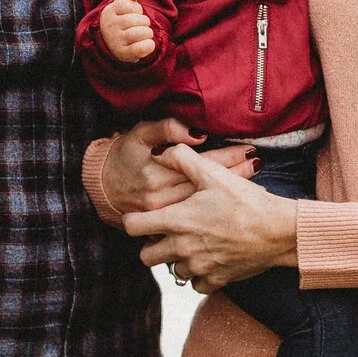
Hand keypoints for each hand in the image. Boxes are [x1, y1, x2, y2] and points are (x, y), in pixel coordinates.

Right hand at [99, 0, 156, 63]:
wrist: (109, 42)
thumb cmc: (120, 19)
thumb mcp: (120, 3)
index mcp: (109, 12)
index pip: (128, 4)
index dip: (136, 8)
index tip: (134, 13)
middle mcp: (110, 27)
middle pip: (136, 20)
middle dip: (144, 21)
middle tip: (141, 25)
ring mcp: (116, 41)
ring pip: (139, 33)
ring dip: (147, 33)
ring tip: (144, 34)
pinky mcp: (123, 54)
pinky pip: (140, 48)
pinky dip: (148, 45)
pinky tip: (148, 43)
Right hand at [99, 118, 255, 218]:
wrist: (99, 187)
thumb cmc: (122, 156)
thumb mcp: (140, 134)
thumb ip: (167, 130)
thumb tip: (197, 133)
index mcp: (159, 170)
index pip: (202, 161)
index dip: (227, 155)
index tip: (249, 149)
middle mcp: (163, 195)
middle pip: (208, 184)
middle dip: (236, 174)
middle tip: (258, 165)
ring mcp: (163, 214)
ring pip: (204, 203)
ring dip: (229, 193)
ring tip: (254, 185)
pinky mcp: (162, 227)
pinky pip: (192, 220)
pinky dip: (213, 213)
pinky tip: (230, 208)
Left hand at [122, 145, 299, 292]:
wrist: (278, 230)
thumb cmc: (246, 200)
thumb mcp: (213, 174)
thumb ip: (182, 159)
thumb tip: (162, 152)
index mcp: (176, 221)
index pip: (133, 227)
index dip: (136, 221)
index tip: (148, 217)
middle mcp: (182, 248)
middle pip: (146, 257)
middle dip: (153, 246)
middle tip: (169, 234)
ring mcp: (198, 267)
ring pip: (172, 271)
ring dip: (178, 260)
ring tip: (195, 243)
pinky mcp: (215, 281)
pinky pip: (195, 284)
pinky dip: (199, 274)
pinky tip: (210, 258)